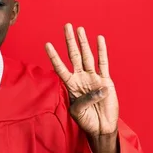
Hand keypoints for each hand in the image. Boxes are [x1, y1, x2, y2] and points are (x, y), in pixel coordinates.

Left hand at [45, 23, 118, 138]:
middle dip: (69, 41)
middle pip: (74, 55)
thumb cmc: (86, 120)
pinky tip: (99, 39)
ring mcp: (93, 77)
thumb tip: (99, 88)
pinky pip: (103, 63)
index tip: (47, 44)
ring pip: (87, 56)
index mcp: (70, 85)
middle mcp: (81, 78)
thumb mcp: (77, 112)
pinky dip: (102, 51)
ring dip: (84, 42)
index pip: (60, 67)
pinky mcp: (105, 80)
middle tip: (66, 26)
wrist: (101, 127)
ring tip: (79, 29)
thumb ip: (84, 100)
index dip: (54, 56)